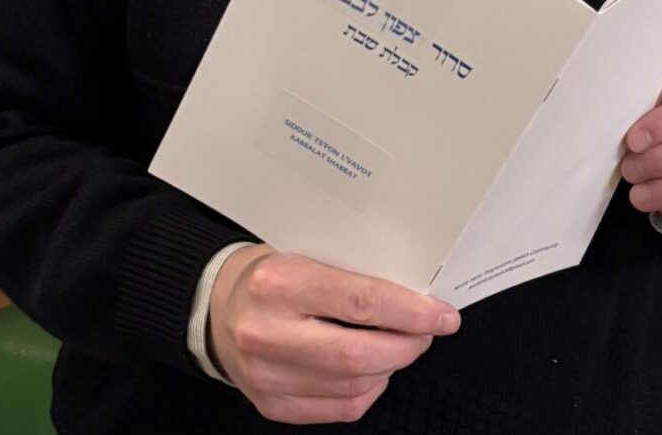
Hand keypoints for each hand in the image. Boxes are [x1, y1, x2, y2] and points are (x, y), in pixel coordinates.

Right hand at [208, 244, 459, 424]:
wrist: (217, 306)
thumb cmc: (272, 272)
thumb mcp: (305, 251)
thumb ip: (351, 270)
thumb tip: (415, 290)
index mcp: (278, 281)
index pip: (360, 302)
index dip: (411, 312)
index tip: (443, 315)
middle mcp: (267, 332)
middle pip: (359, 355)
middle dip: (408, 345)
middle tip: (428, 332)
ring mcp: (266, 376)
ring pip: (353, 387)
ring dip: (391, 368)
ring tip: (401, 345)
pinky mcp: (271, 405)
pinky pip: (339, 410)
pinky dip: (368, 390)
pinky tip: (372, 369)